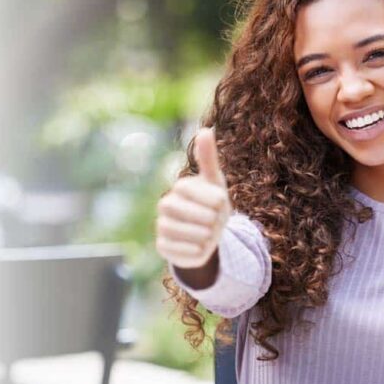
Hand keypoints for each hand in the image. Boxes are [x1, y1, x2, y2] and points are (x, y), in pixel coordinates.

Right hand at [156, 128, 231, 268]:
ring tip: (208, 233)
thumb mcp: (215, 182)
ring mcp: (162, 227)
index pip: (202, 195)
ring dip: (207, 237)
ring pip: (189, 235)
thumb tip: (205, 130)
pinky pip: (183, 253)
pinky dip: (198, 252)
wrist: (208, 232)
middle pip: (195, 216)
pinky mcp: (163, 247)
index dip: (217, 202)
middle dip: (212, 220)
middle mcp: (165, 206)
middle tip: (214, 221)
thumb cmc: (212, 203)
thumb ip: (209, 158)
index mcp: (180, 188)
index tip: (221, 204)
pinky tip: (200, 246)